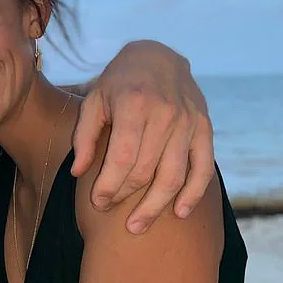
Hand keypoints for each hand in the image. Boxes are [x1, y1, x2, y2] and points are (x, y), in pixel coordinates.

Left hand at [71, 40, 214, 233]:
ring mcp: (188, 122)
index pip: (122, 158)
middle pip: (146, 170)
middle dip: (126, 197)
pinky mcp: (204, 127)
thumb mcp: (94, 100)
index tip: (97, 202)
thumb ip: (84, 136)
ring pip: (174, 175)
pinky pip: (202, 167)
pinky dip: (193, 193)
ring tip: (137, 226)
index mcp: (134, 105)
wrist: (157, 56)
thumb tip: (78, 173)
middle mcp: (165, 114)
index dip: (109, 185)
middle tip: (111, 212)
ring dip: (156, 206)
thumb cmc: (119, 82)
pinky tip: (179, 212)